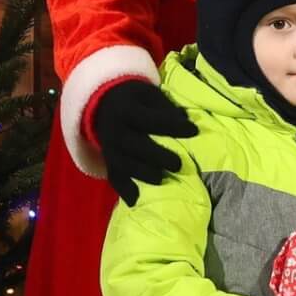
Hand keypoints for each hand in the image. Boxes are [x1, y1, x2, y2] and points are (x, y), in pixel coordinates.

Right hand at [91, 80, 196, 206]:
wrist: (102, 104)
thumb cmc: (135, 99)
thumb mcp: (149, 94)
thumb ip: (166, 107)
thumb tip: (185, 119)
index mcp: (127, 109)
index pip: (151, 119)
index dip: (172, 125)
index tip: (194, 130)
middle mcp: (115, 129)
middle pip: (135, 145)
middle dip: (157, 155)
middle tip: (178, 164)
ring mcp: (109, 146)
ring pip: (124, 163)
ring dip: (142, 173)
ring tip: (161, 180)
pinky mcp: (108, 159)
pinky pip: (113, 175)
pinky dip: (124, 189)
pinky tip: (135, 201)